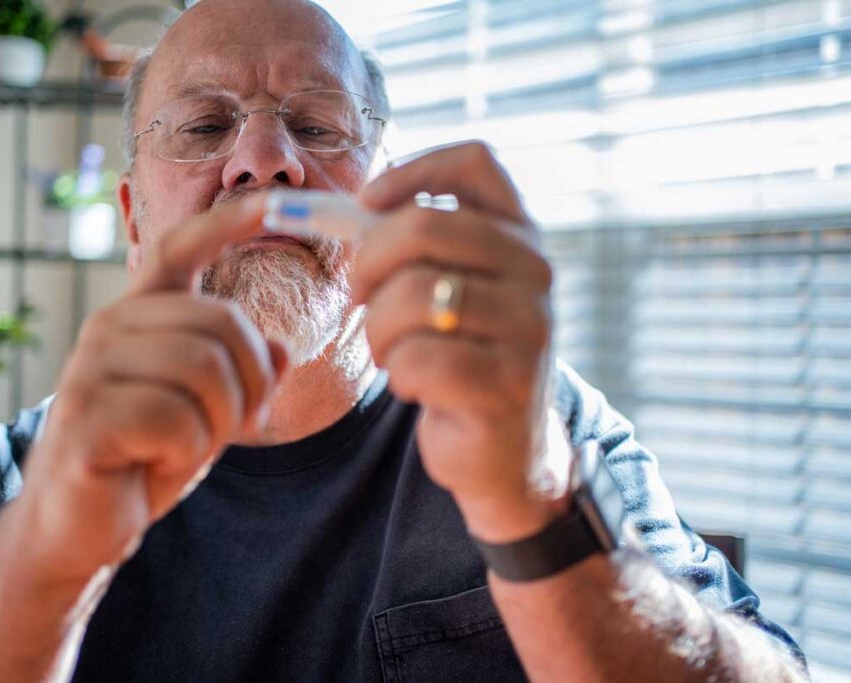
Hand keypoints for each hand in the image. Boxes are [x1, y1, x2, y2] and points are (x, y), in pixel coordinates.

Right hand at [21, 194, 286, 580]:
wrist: (78, 528)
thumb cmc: (142, 458)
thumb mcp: (208, 411)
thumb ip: (241, 375)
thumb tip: (282, 350)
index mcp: (138, 316)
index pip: (179, 250)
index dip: (228, 221)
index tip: (274, 202)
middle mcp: (111, 326)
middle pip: (223, 323)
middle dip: (251, 384)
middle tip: (235, 425)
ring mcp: (92, 366)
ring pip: (207, 369)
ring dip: (220, 422)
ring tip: (188, 447)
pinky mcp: (86, 414)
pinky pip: (179, 420)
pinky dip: (188, 453)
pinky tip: (156, 465)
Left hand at [353, 142, 564, 542]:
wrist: (506, 452)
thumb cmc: (460, 356)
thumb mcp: (445, 289)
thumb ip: (404, 244)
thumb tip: (316, 207)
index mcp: (519, 236)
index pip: (476, 162)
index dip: (410, 171)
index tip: (367, 205)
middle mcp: (534, 271)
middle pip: (422, 225)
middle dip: (368, 263)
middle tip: (360, 297)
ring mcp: (528, 327)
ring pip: (411, 296)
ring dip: (380, 331)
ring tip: (396, 353)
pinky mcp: (507, 384)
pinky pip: (417, 359)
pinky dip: (400, 375)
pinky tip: (419, 387)